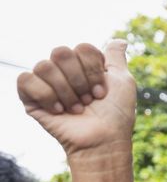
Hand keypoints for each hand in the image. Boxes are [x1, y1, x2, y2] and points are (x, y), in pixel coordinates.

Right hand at [17, 41, 136, 157]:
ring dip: (66, 92)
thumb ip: (116, 58)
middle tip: (89, 101)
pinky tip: (59, 110)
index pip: (83, 48)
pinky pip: (26, 80)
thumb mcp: (124, 82)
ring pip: (45, 66)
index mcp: (84, 65)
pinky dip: (46, 96)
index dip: (94, 70)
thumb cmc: (116, 115)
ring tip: (77, 109)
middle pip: (61, 52)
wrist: (102, 140)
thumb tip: (121, 40)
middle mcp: (64, 71)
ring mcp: (47, 83)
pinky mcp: (30, 97)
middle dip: (79, 80)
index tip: (102, 92)